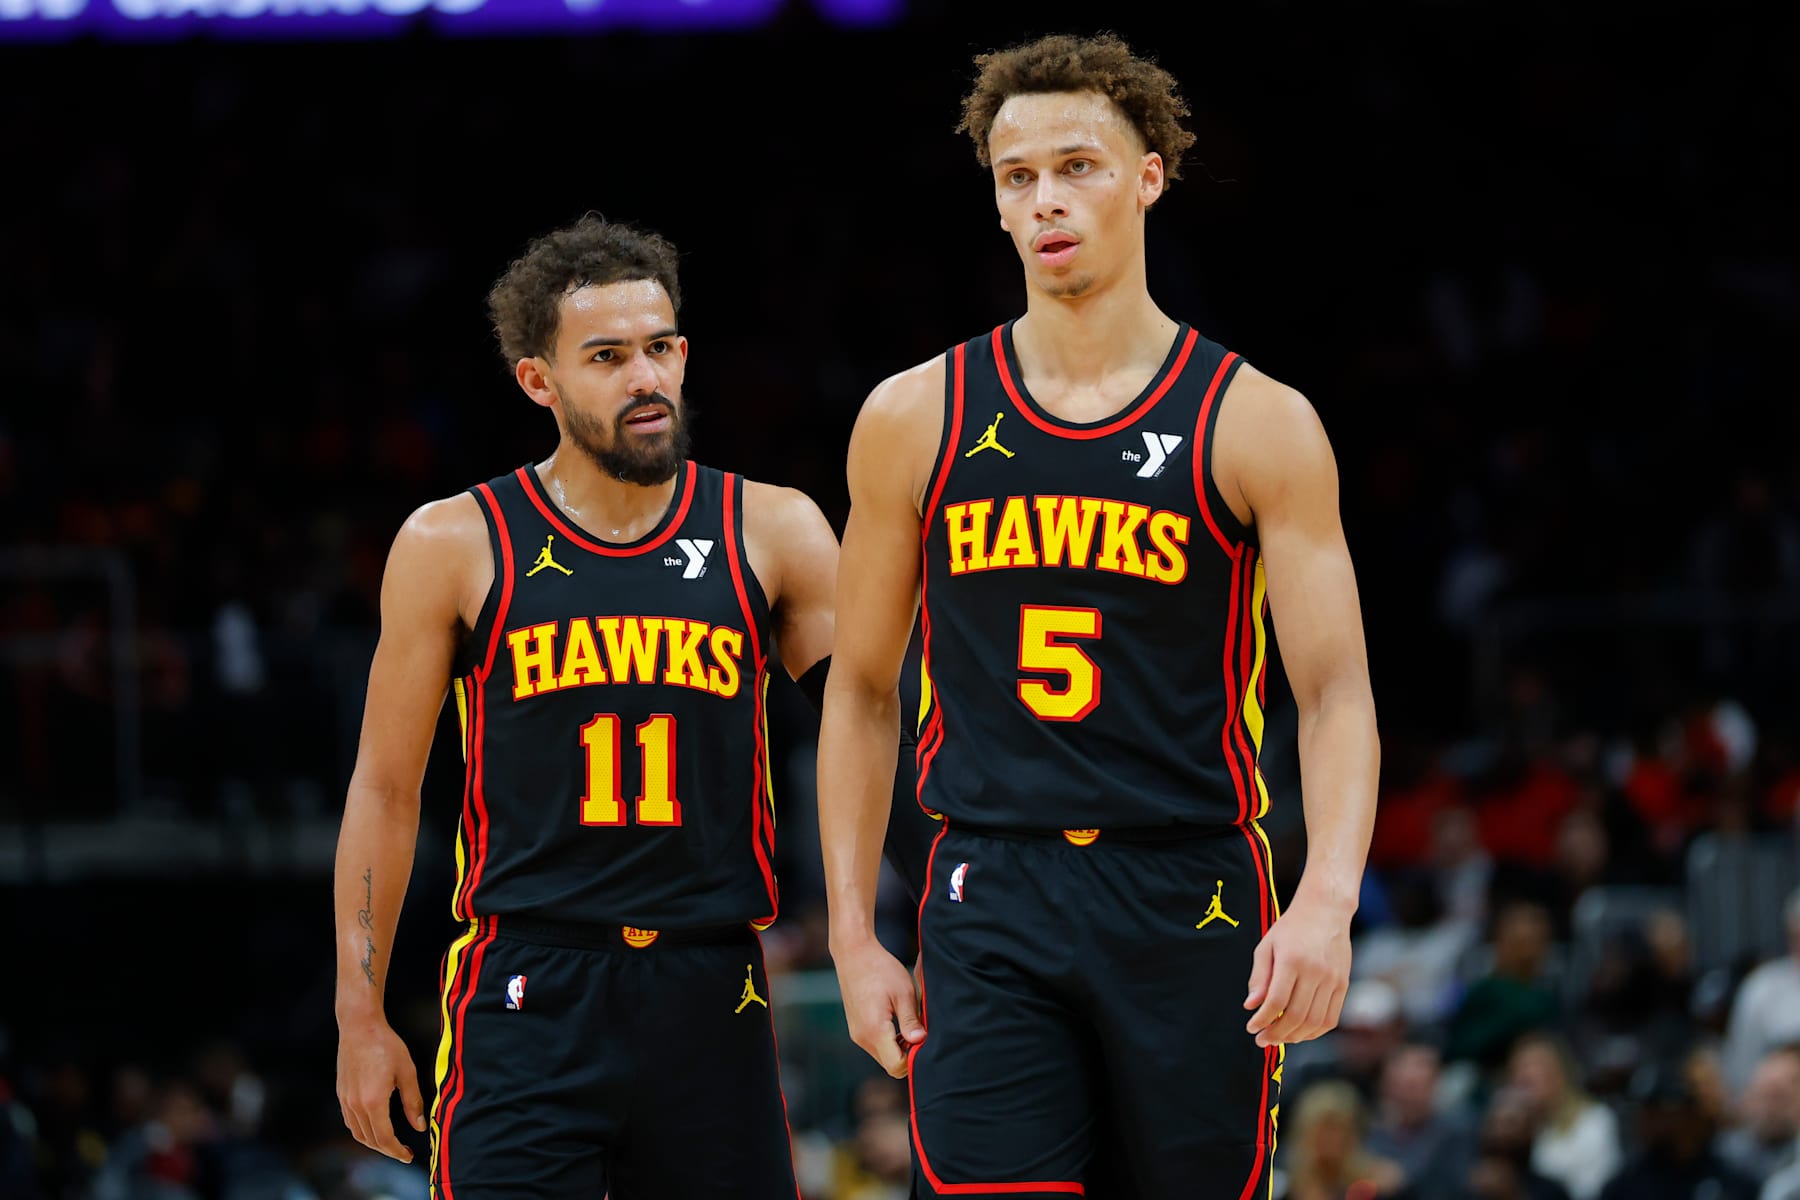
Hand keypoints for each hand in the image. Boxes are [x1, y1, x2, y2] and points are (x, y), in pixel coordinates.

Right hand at [337, 1016, 425, 1161]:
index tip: (409, 1156)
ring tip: (391, 1143)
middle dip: (388, 1150)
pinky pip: (350, 1122)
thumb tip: (420, 1126)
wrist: (359, 1027)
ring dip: (374, 1143)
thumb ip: (413, 1102)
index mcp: (373, 1101)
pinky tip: (375, 1127)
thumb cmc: (386, 1045)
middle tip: (404, 1152)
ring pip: (358, 1133)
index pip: (384, 1138)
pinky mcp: (342, 1094)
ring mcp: (345, 1100)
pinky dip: (363, 1131)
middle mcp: (355, 1105)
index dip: (397, 1151)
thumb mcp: (407, 1072)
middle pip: (370, 1140)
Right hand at [832, 935, 924, 1077]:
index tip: (923, 1039)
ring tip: (909, 1022)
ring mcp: (857, 1034)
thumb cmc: (881, 969)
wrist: (854, 953)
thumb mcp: (903, 993)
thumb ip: (911, 1021)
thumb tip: (920, 1042)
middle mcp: (862, 1037)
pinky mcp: (856, 1028)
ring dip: (899, 1047)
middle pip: (890, 1064)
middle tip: (919, 1030)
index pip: (897, 1066)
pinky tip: (897, 1019)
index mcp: (874, 1030)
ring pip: (883, 1056)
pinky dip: (889, 1040)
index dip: (914, 1058)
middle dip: (908, 1054)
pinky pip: (876, 1045)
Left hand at [1243, 897, 1352, 1047]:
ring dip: (1295, 1037)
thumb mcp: (1267, 946)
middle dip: (1276, 1034)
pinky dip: (1315, 1032)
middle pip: (1296, 1016)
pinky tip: (1300, 1033)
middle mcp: (1315, 972)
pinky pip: (1331, 1018)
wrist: (1326, 911)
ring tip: (1279, 1039)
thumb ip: (1259, 977)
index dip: (1262, 1020)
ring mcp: (1333, 980)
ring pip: (1314, 1022)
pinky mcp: (1344, 985)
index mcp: (1292, 960)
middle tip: (1262, 1040)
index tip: (1251, 1028)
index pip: (1276, 1001)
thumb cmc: (1291, 928)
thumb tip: (1251, 1006)